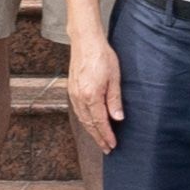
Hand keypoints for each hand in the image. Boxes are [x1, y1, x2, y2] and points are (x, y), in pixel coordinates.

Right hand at [68, 32, 125, 156]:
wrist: (85, 41)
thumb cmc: (102, 56)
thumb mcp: (115, 77)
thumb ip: (115, 100)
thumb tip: (118, 118)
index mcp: (91, 96)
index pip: (100, 122)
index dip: (107, 135)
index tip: (112, 145)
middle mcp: (80, 98)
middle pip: (89, 124)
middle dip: (98, 138)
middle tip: (106, 148)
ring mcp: (74, 94)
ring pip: (82, 119)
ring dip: (91, 131)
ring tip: (99, 139)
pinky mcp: (71, 89)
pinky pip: (78, 111)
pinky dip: (84, 120)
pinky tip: (90, 122)